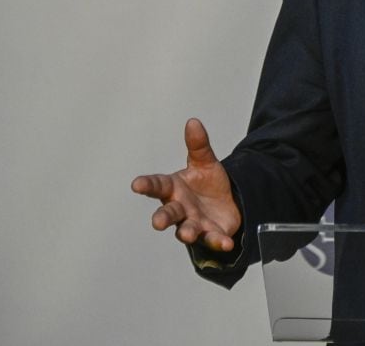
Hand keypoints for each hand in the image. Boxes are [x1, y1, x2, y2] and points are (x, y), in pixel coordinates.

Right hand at [131, 118, 241, 251]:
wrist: (228, 201)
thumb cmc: (207, 183)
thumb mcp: (205, 162)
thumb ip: (199, 145)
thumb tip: (193, 122)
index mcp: (175, 188)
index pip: (158, 185)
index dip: (147, 184)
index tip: (136, 184)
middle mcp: (180, 208)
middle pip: (168, 213)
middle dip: (162, 218)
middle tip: (157, 222)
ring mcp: (194, 222)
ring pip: (186, 229)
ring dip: (187, 232)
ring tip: (187, 234)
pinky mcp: (210, 233)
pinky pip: (213, 239)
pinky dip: (218, 241)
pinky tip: (226, 243)